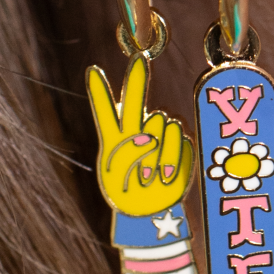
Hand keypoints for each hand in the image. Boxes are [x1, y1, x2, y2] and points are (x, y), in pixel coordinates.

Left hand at [86, 54, 192, 217]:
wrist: (151, 213)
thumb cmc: (126, 195)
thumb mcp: (115, 174)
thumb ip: (128, 149)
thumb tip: (149, 136)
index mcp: (115, 137)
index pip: (106, 110)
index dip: (99, 91)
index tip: (92, 71)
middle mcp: (137, 131)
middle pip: (135, 100)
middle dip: (137, 78)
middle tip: (138, 60)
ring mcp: (160, 136)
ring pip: (161, 121)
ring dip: (156, 150)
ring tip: (149, 176)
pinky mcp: (181, 146)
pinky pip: (179, 139)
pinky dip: (172, 159)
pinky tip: (166, 177)